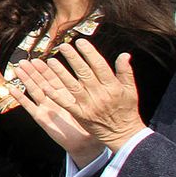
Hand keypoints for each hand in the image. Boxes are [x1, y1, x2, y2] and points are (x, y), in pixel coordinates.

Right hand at [10, 57, 110, 166]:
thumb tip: (103, 77)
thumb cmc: (93, 126)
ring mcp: (47, 108)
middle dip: (34, 71)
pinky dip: (20, 97)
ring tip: (17, 68)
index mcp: (67, 95)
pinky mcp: (41, 118)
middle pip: (42, 82)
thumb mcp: (95, 105)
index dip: (49, 68)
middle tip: (26, 59)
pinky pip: (29, 106)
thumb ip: (96, 91)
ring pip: (34, 90)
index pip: (56, 78)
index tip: (43, 58)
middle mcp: (55, 100)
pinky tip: (12, 89)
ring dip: (26, 79)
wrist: (87, 145)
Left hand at [20, 41, 146, 153]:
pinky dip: (55, 95)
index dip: (89, 53)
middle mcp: (100, 94)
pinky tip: (44, 86)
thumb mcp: (131, 91)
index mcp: (113, 87)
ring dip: (61, 74)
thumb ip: (125, 72)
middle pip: (84, 73)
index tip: (80, 42)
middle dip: (73, 59)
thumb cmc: (127, 110)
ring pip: (73, 86)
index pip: (99, 66)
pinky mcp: (80, 115)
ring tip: (50, 61)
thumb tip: (124, 54)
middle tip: (63, 46)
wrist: (123, 134)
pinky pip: (66, 103)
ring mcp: (89, 105)